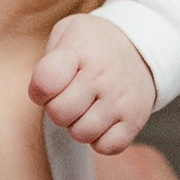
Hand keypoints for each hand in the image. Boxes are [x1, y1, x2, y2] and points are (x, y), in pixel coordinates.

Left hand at [29, 13, 155, 153]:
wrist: (140, 47)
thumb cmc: (93, 46)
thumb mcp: (67, 33)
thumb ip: (48, 62)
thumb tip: (42, 94)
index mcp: (80, 51)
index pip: (45, 83)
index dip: (39, 91)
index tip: (48, 85)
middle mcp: (102, 76)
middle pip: (60, 113)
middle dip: (57, 110)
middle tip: (69, 98)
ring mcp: (120, 100)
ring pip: (82, 134)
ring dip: (78, 126)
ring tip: (86, 109)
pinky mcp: (135, 120)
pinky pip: (107, 147)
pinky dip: (100, 140)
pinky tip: (101, 122)